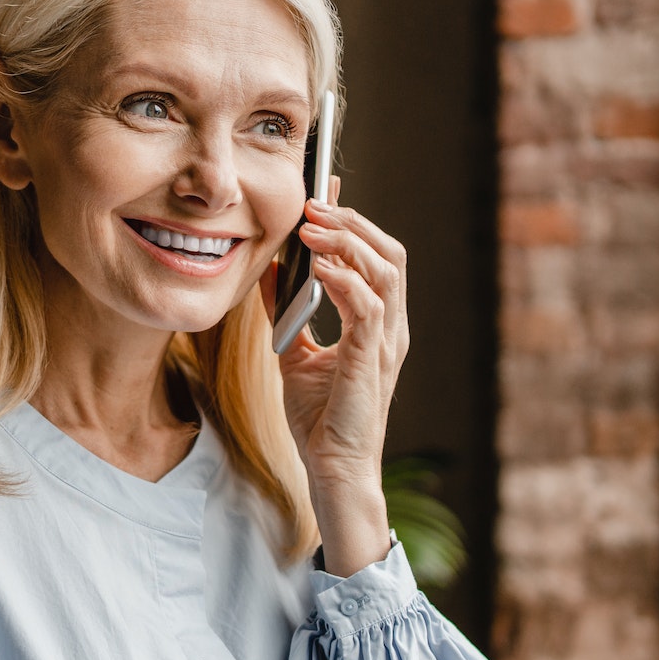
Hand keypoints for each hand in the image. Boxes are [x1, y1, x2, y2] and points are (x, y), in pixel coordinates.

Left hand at [267, 188, 408, 575]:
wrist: (332, 468)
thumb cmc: (320, 418)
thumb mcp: (294, 351)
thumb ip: (287, 311)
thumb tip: (268, 270)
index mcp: (376, 323)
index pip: (376, 256)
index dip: (354, 220)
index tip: (324, 191)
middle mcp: (390, 327)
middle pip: (389, 252)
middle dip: (352, 221)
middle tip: (314, 204)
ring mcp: (385, 342)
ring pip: (385, 270)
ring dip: (347, 241)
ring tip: (313, 226)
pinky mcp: (371, 360)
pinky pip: (368, 306)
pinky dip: (345, 279)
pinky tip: (319, 266)